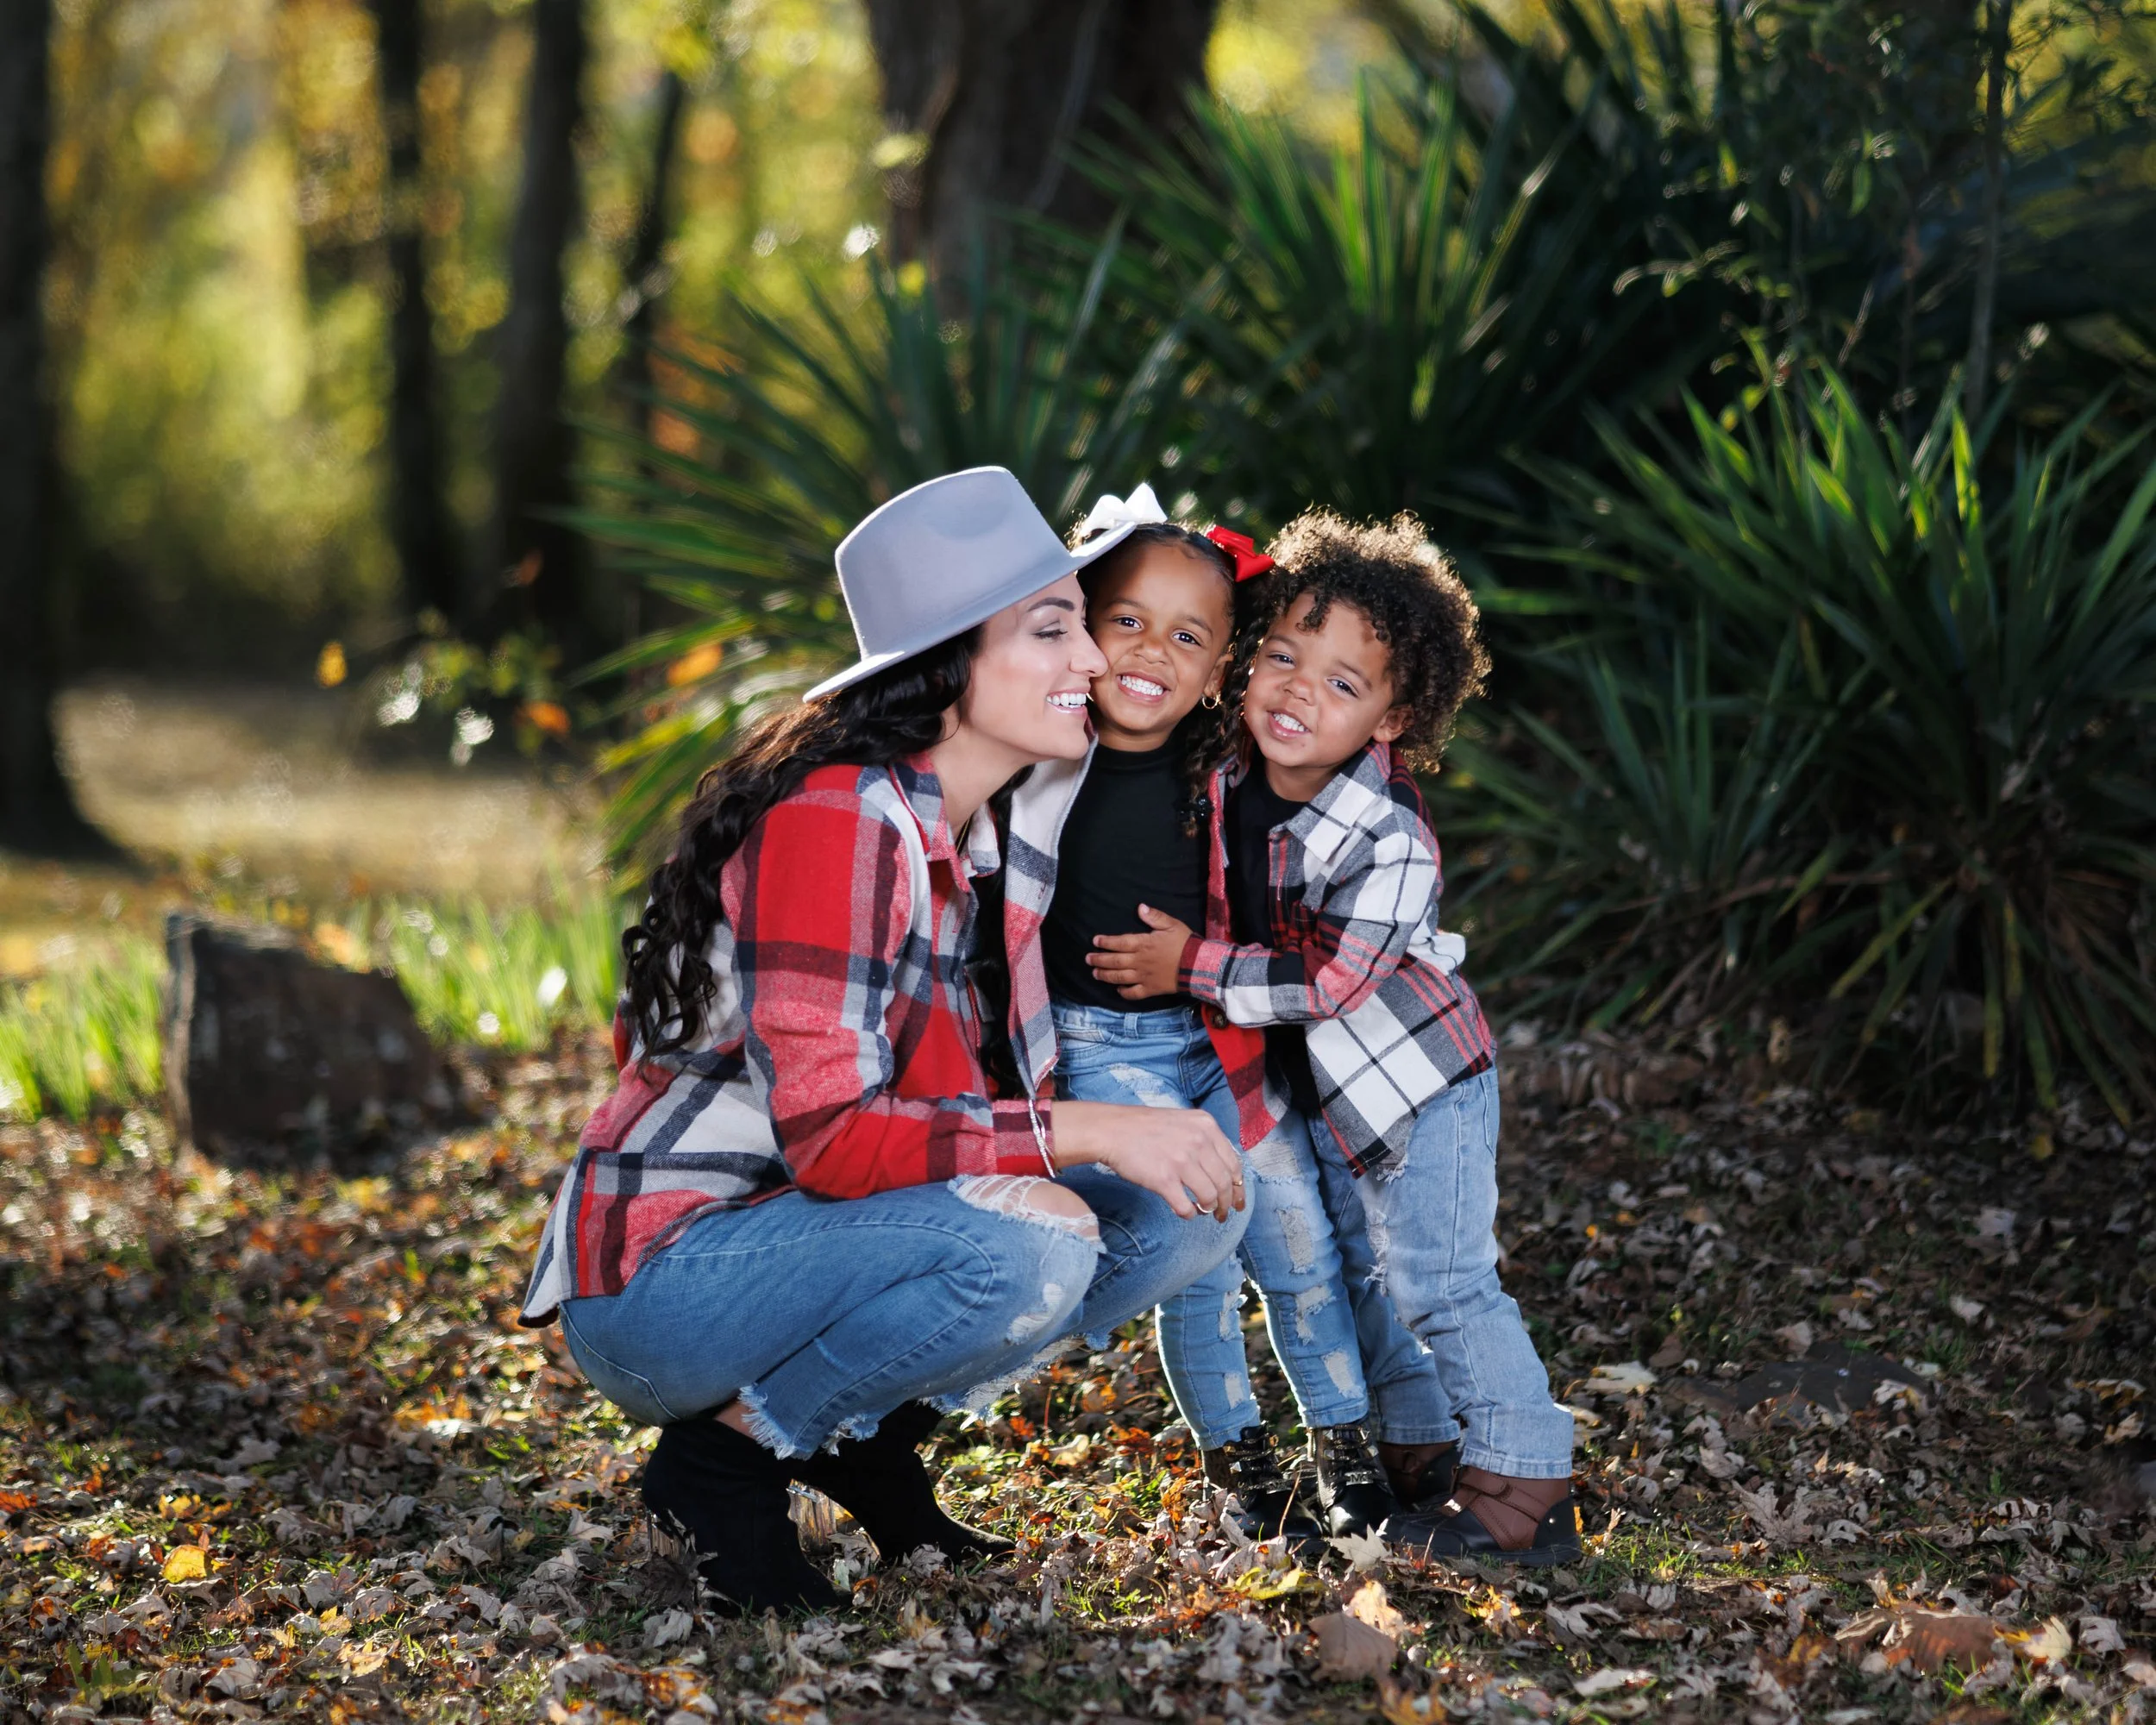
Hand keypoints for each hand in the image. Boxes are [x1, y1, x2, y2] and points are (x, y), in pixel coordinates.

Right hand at [1053, 1100, 1246, 1221]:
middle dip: (1227, 1203)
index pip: (1234, 1163)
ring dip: (1209, 1210)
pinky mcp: (1164, 1179)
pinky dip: (1189, 1214)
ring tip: (1204, 1213)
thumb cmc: (1146, 1127)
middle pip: (1224, 1183)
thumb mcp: (1184, 1122)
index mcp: (1206, 1126)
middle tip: (1222, 1214)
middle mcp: (1198, 1142)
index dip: (1238, 1186)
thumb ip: (1205, 1140)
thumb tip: (1223, 1172)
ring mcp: (1181, 1161)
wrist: (1113, 1130)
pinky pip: (1186, 1207)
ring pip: (1209, 1197)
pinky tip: (1185, 1211)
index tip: (1238, 1199)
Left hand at [1086, 904, 1191, 1000]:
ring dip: (1105, 975)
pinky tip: (1118, 989)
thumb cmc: (1184, 943)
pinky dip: (1123, 992)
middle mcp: (1139, 961)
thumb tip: (1140, 907)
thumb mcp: (1172, 924)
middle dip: (1099, 960)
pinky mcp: (1150, 989)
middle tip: (1088, 959)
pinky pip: (1133, 993)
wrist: (1198, 965)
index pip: (1119, 943)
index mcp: (1143, 944)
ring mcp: (1143, 977)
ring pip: (1119, 977)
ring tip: (1095, 973)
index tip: (1095, 941)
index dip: (1105, 942)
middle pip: (1114, 961)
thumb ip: (1155, 916)